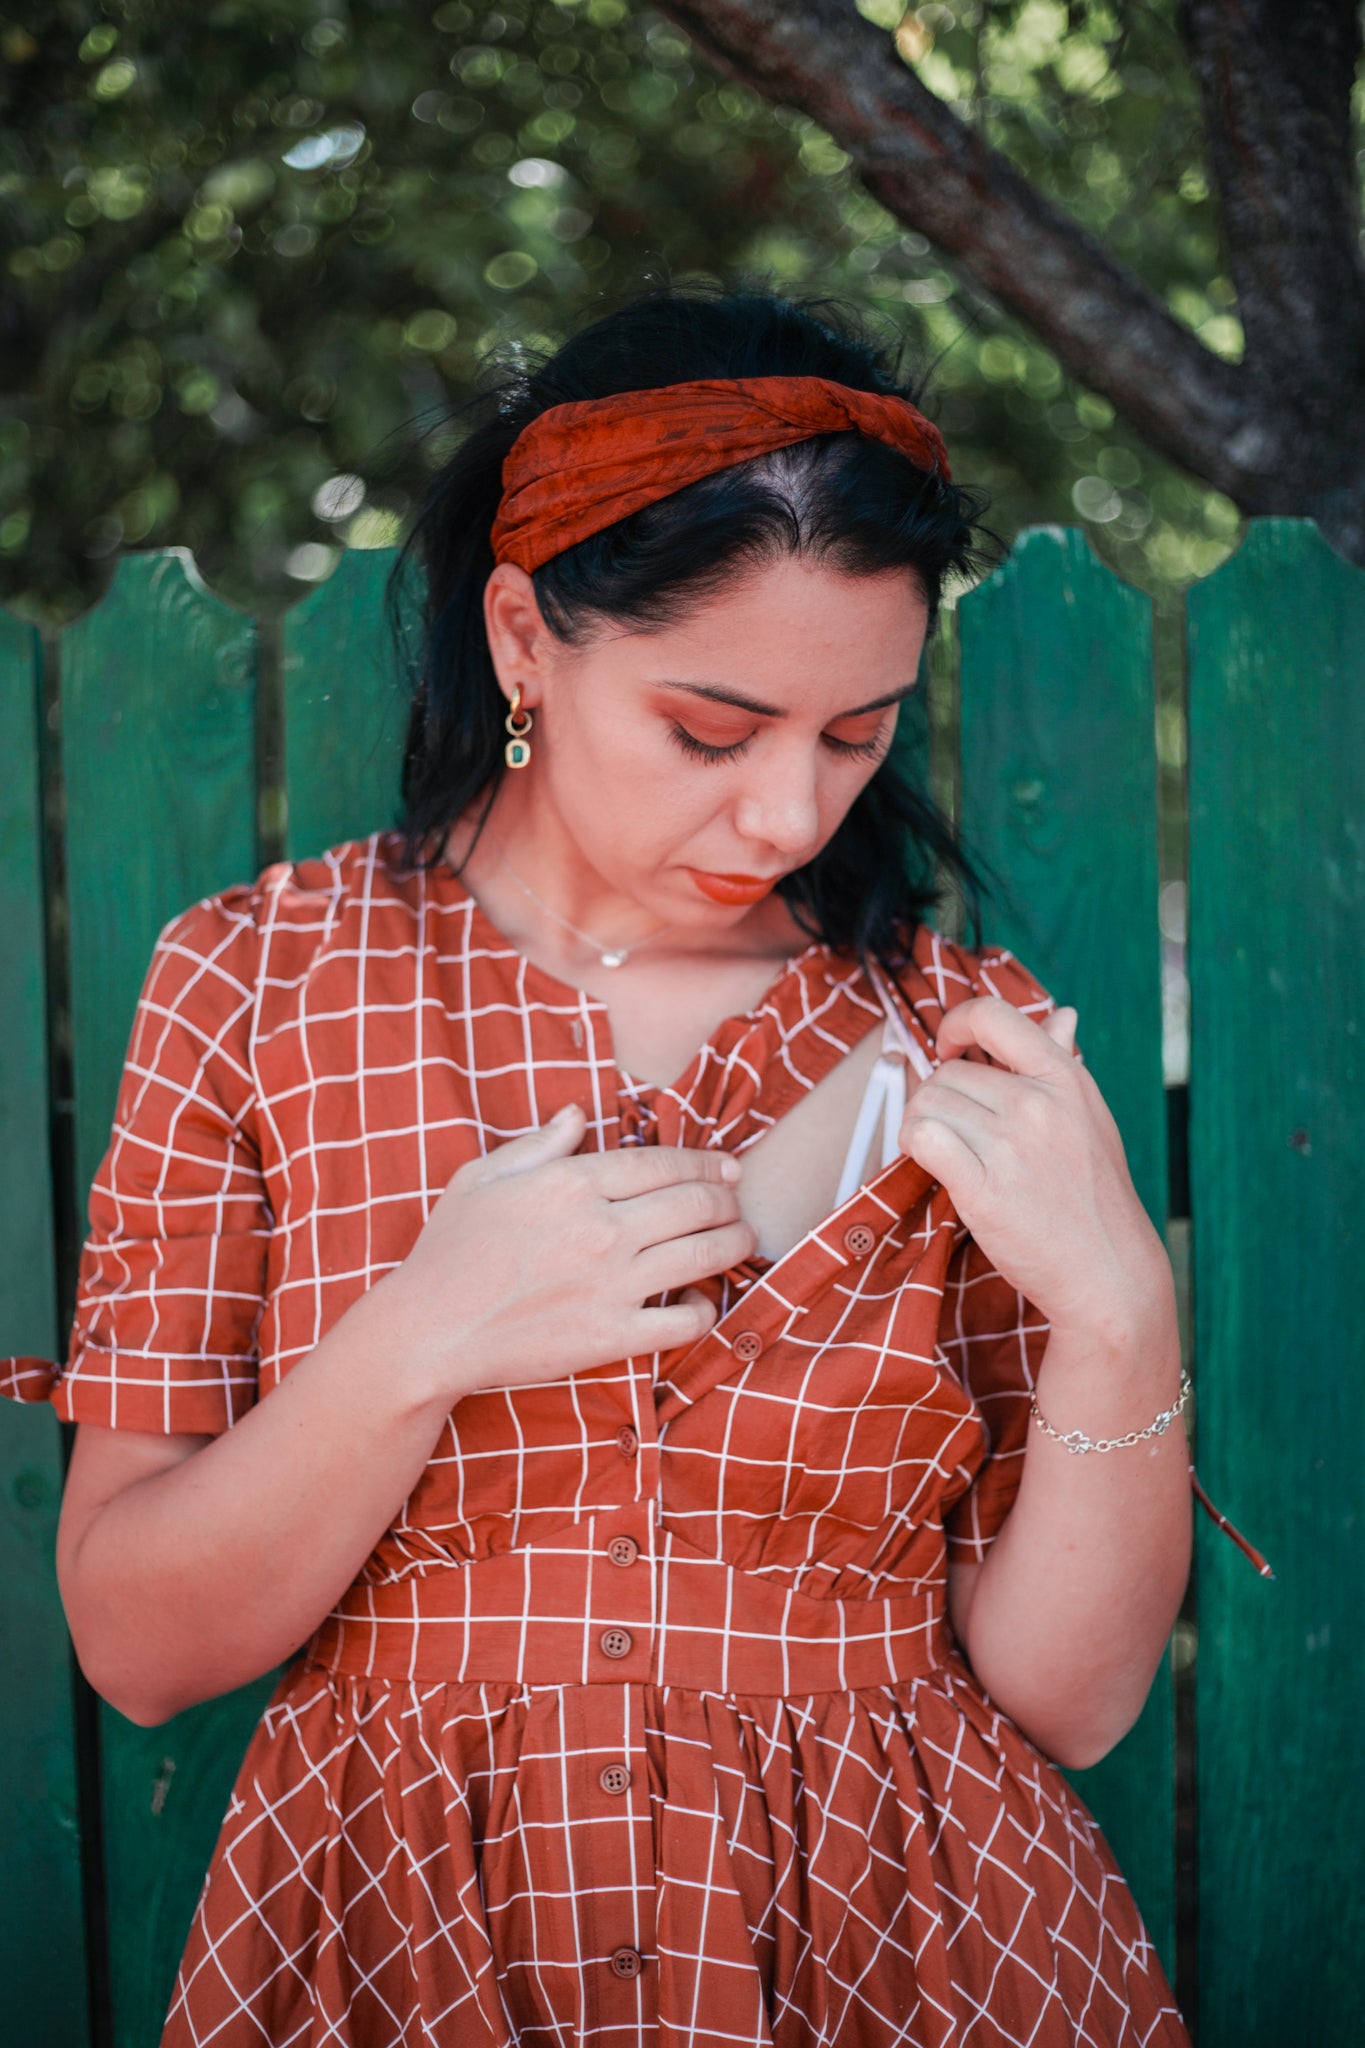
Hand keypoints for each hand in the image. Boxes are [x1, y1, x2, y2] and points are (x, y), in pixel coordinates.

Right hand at [377, 1103, 754, 1400]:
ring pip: (705, 1254)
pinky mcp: (612, 1336)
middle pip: (696, 1204)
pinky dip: (706, 1307)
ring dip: (735, 1243)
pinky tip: (700, 1299)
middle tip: (739, 1205)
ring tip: (742, 1240)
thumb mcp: (481, 1178)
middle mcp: (600, 1228)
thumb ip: (538, 1144)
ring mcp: (610, 1283)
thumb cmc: (447, 1252)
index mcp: (571, 1182)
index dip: (706, 1163)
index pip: (663, 1162)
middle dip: (729, 1201)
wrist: (428, 1330)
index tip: (728, 1169)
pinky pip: (686, 1319)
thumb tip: (577, 1114)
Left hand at [898, 999, 1168, 1337]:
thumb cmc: (1094, 1195)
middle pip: (947, 1072)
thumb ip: (1064, 1064)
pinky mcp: (983, 1189)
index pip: (993, 1015)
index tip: (950, 1048)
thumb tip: (1064, 1016)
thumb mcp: (1090, 1117)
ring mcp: (1011, 1147)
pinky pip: (922, 1138)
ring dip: (921, 1123)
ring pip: (927, 1103)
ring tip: (943, 1149)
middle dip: (937, 1096)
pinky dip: (913, 1144)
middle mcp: (1038, 1105)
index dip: (956, 1024)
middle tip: (952, 1128)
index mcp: (1064, 1078)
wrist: (1107, 1271)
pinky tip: (929, 1161)